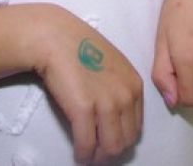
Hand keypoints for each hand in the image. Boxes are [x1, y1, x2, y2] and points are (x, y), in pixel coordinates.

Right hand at [33, 7, 143, 164]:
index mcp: (135, 85)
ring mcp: (106, 103)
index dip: (122, 139)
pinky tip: (78, 154)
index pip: (136, 127)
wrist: (56, 38)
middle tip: (97, 153)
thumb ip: (120, 90)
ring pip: (110, 148)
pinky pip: (87, 145)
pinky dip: (83, 154)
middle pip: (126, 141)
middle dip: (110, 151)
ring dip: (98, 157)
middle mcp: (126, 95)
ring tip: (87, 155)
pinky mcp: (83, 109)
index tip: (108, 142)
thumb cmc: (80, 49)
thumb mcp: (114, 66)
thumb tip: (117, 119)